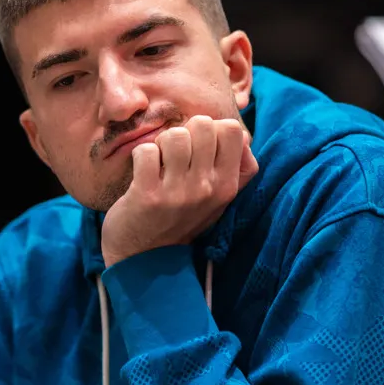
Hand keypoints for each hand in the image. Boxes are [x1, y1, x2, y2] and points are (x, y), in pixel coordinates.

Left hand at [101, 116, 258, 268]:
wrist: (145, 260)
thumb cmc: (179, 220)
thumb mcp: (217, 200)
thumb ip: (234, 169)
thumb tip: (243, 136)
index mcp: (228, 186)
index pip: (233, 129)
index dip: (212, 130)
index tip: (199, 148)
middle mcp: (207, 188)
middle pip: (203, 124)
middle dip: (185, 132)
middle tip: (175, 155)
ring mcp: (178, 192)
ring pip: (174, 135)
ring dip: (161, 144)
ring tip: (159, 164)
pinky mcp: (148, 195)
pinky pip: (145, 150)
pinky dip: (140, 156)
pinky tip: (142, 173)